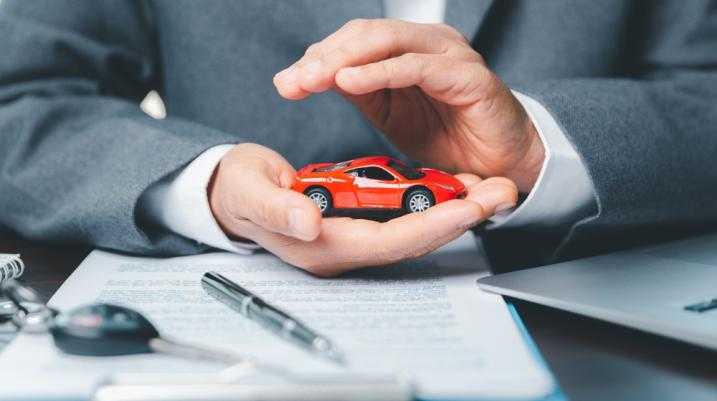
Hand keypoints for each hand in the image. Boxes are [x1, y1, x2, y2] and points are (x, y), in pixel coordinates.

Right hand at [209, 143, 517, 275]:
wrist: (232, 193)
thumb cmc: (239, 192)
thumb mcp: (249, 193)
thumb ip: (277, 209)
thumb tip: (308, 222)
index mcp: (322, 244)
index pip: (387, 241)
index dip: (430, 226)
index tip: (468, 208)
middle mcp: (345, 246)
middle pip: (412, 239)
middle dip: (458, 218)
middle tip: (499, 193)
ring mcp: (353, 235)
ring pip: (414, 229)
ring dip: (454, 209)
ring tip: (492, 187)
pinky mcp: (358, 220)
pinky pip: (404, 216)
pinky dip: (433, 201)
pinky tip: (457, 186)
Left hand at [274, 19, 544, 192]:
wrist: (500, 165)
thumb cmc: (449, 138)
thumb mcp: (391, 115)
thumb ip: (361, 91)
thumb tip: (313, 76)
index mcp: (408, 49)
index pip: (354, 40)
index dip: (318, 58)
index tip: (287, 84)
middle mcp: (428, 43)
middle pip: (365, 34)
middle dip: (323, 58)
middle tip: (292, 83)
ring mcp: (449, 55)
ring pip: (387, 42)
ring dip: (344, 60)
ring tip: (312, 81)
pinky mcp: (467, 76)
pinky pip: (415, 67)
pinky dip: (379, 72)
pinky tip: (350, 82)